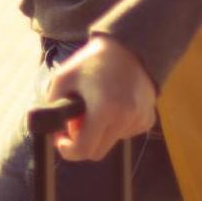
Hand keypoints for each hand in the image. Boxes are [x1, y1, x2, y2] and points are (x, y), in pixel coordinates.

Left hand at [46, 36, 158, 161]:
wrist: (128, 48)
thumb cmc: (92, 62)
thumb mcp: (63, 79)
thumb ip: (54, 106)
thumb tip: (54, 129)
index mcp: (105, 109)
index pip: (84, 150)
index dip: (67, 149)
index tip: (60, 139)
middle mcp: (126, 118)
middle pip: (97, 151)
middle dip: (81, 141)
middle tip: (74, 122)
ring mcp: (139, 120)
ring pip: (110, 142)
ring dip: (99, 131)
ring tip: (95, 105)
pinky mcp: (147, 119)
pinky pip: (124, 133)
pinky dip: (114, 125)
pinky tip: (112, 104)